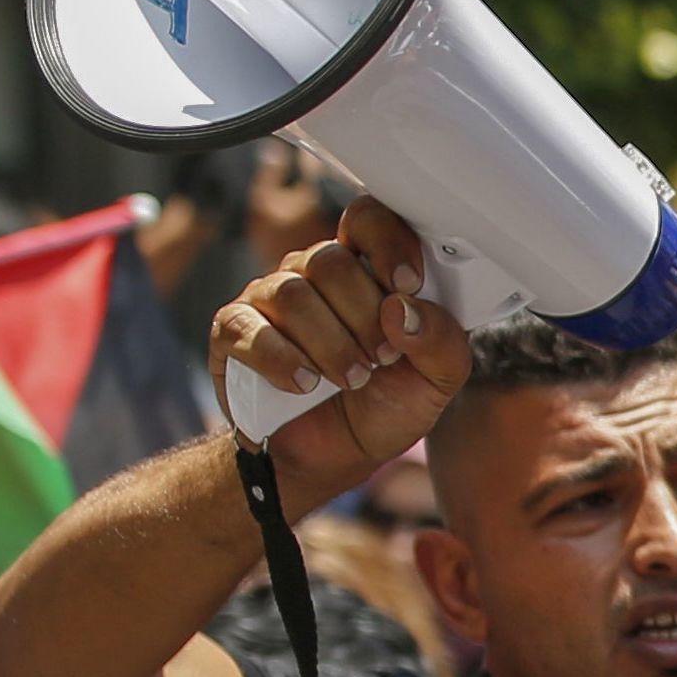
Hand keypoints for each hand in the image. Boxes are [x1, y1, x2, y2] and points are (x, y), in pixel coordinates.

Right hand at [209, 199, 471, 501]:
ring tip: (351, 378)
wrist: (334, 456)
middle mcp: (313, 274)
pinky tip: (306, 384)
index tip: (408, 284)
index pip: (368, 220)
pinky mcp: (233, 331)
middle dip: (363, 315)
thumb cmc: (385, 404)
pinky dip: (283, 360)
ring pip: (293, 294)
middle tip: (381, 358)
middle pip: (330, 261)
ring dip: (330, 343)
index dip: (388, 243)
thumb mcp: (437, 380)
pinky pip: (249, 330)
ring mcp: (268, 298)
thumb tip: (404, 308)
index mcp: (366, 270)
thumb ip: (442, 341)